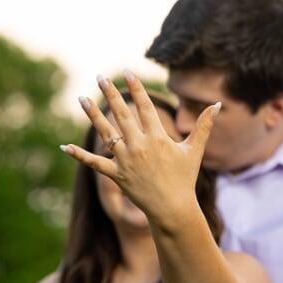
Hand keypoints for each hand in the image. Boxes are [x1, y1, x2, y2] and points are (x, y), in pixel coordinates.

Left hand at [60, 70, 220, 225]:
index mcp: (158, 138)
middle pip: (122, 114)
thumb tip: (217, 105)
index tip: (127, 73)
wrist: (173, 208)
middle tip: (100, 77)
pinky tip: (65, 147)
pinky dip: (80, 156)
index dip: (136, 88)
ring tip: (81, 98)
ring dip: (93, 115)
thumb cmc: (185, 179)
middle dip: (111, 94)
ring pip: (106, 133)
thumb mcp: (195, 150)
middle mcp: (140, 146)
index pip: (145, 107)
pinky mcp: (116, 175)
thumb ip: (204, 126)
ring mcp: (126, 160)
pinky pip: (95, 163)